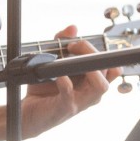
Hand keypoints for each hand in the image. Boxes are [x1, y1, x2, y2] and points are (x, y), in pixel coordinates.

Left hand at [20, 24, 120, 138]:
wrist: (28, 113)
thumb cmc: (44, 89)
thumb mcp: (52, 62)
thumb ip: (61, 44)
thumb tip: (73, 28)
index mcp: (90, 82)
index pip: (111, 66)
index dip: (99, 51)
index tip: (77, 43)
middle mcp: (90, 93)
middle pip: (110, 72)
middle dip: (93, 54)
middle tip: (73, 46)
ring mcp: (80, 102)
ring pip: (101, 87)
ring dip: (89, 69)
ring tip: (69, 60)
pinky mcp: (64, 109)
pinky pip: (71, 98)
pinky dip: (67, 85)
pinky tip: (60, 77)